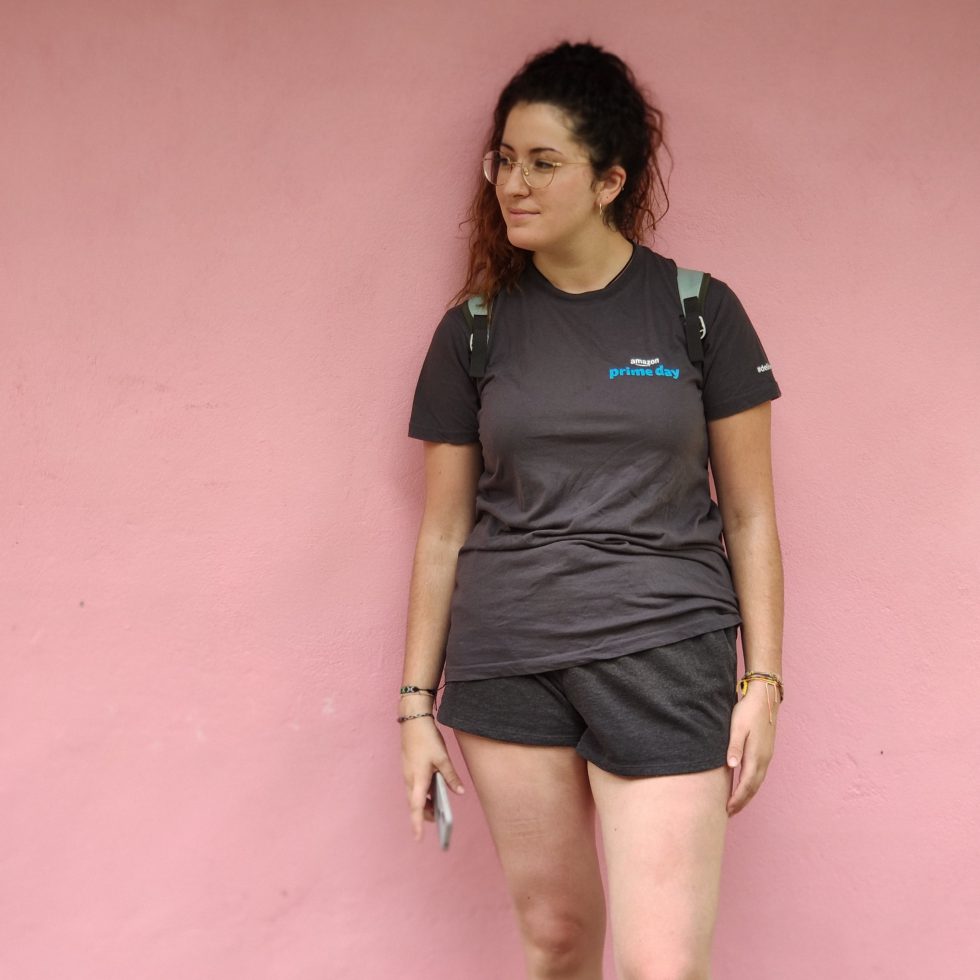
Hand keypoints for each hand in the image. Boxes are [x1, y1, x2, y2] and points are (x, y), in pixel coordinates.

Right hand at [400, 711, 464, 840]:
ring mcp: (408, 774)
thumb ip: (451, 776)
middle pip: (415, 804)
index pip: (417, 807)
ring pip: (414, 796)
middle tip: (439, 820)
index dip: (417, 824)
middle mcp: (410, 779)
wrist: (413, 721)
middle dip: (425, 815)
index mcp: (418, 779)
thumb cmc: (427, 739)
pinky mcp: (409, 768)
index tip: (418, 839)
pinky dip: (422, 793)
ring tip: (438, 809)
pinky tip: (433, 791)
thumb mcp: (442, 758)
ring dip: (424, 804)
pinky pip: (415, 787)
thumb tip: (460, 792)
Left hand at [725, 682, 778, 815]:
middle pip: (753, 787)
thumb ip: (734, 747)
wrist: (764, 698)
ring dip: (747, 794)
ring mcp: (766, 755)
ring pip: (757, 781)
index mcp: (756, 756)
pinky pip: (759, 774)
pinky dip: (751, 784)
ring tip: (736, 804)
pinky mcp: (765, 750)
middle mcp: (764, 759)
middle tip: (729, 813)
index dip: (737, 799)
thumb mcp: (737, 728)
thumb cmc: (748, 711)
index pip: (746, 785)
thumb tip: (732, 767)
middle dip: (742, 801)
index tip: (727, 810)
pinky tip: (745, 784)